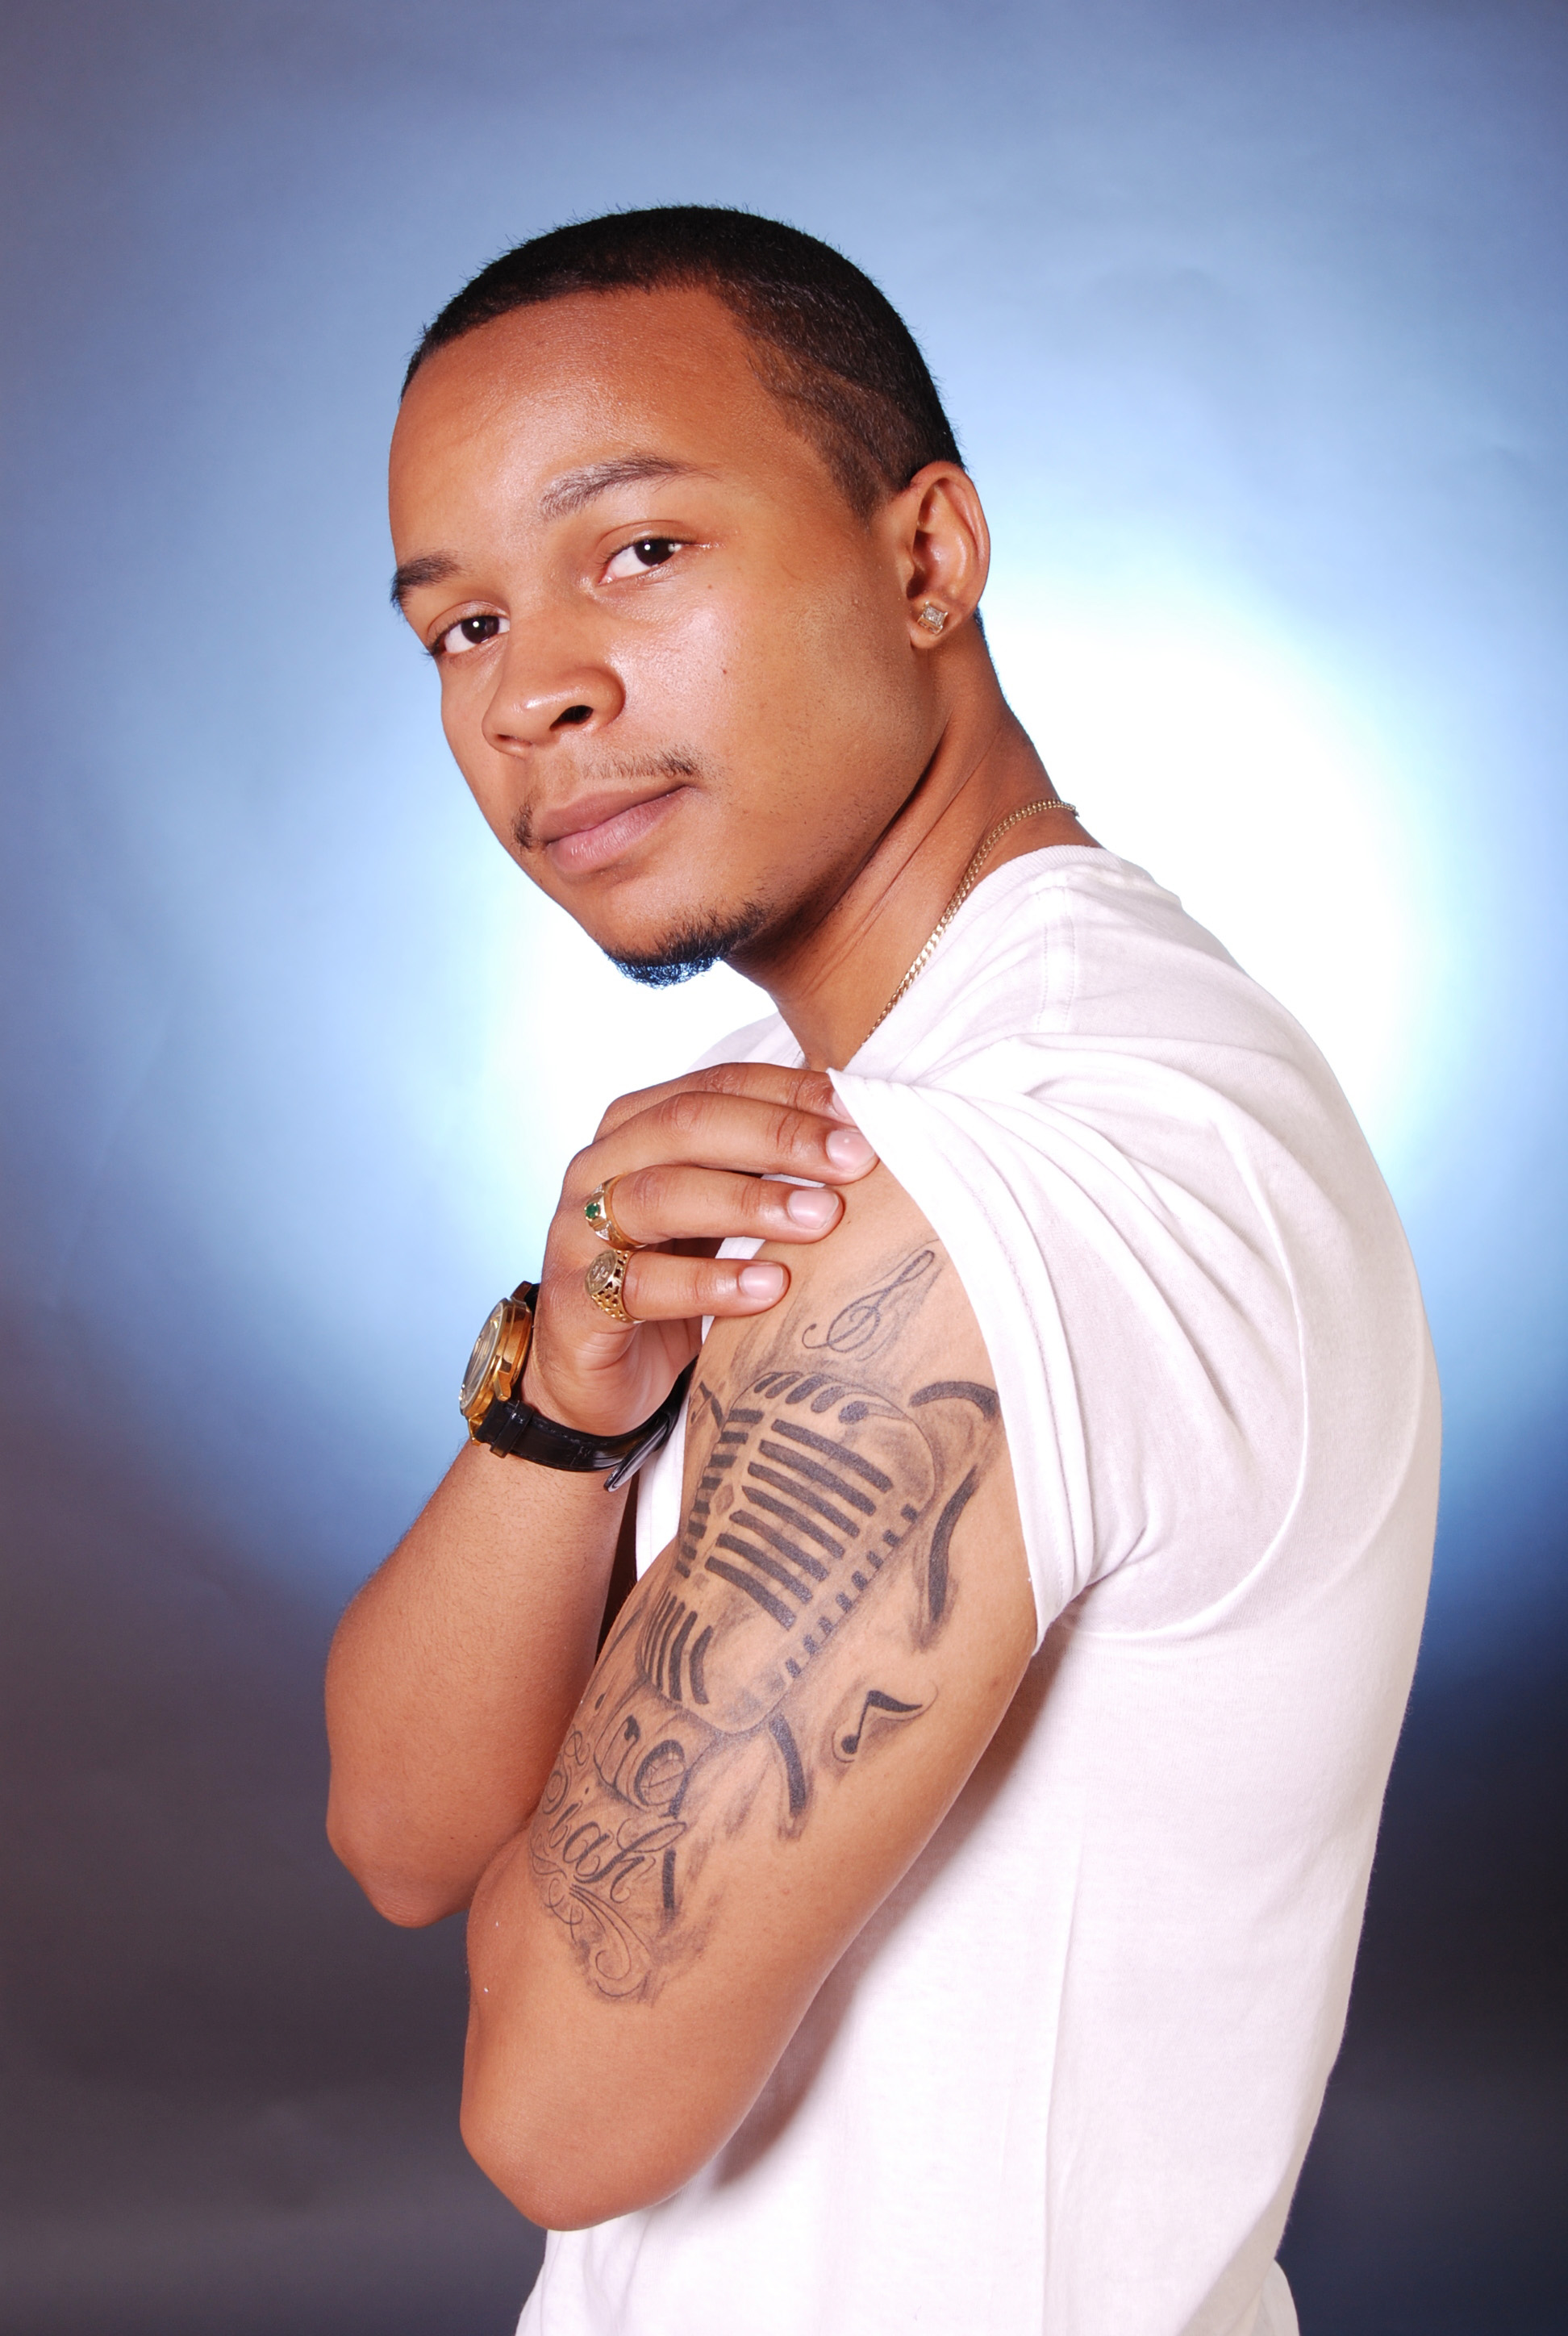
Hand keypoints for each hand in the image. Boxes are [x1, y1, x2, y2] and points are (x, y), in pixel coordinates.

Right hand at [523, 1064, 877, 1436]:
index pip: (717, 1085)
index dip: (790, 1093)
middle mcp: (599, 1166)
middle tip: (854, 1160)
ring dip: (749, 1202)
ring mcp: (577, 1231)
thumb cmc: (671, 1277)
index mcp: (634, 1127)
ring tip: (822, 1218)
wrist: (593, 1375)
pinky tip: (769, 1287)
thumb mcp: (718, 1214)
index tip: (862, 1112)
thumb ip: (763, 1168)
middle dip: (779, 1137)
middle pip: (687, 1125)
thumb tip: (862, 1132)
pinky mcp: (575, 1300)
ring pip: (660, 1195)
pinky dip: (710, 1283)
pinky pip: (642, 1283)